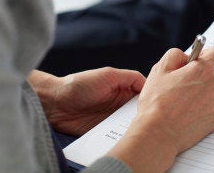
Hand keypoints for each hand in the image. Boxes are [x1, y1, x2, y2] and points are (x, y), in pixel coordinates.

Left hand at [28, 68, 144, 134]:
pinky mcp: (103, 131)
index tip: (158, 104)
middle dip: (144, 115)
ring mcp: (111, 118)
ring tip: (140, 130)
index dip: (151, 99)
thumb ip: (129, 77)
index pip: (143, 94)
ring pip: (129, 124)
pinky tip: (126, 138)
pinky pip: (116, 136)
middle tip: (151, 120)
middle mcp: (119, 104)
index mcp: (122, 89)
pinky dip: (122, 137)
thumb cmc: (79, 84)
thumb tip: (148, 84)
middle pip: (138, 111)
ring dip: (134, 127)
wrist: (55, 102)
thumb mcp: (107, 74)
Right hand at [106, 47, 213, 171]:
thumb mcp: (160, 69)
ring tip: (184, 101)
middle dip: (204, 74)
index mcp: (203, 70)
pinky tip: (188, 113)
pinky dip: (204, 107)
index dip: (208, 55)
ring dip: (204, 91)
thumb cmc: (157, 103)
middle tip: (185, 83)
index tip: (198, 61)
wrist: (159, 133)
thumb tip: (186, 56)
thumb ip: (175, 55)